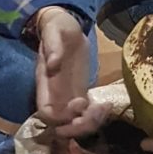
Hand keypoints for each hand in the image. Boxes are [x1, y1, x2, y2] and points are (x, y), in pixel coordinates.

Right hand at [34, 7, 104, 137]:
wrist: (66, 27)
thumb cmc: (57, 27)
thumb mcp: (54, 31)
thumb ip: (52, 46)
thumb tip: (53, 63)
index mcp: (45, 83)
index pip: (46, 112)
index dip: (62, 116)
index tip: (79, 102)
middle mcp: (55, 95)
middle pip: (62, 125)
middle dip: (78, 126)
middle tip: (95, 112)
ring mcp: (68, 96)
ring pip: (76, 122)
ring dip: (90, 122)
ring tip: (104, 108)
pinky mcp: (80, 93)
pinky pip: (87, 113)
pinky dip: (97, 115)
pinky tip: (107, 105)